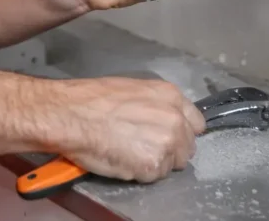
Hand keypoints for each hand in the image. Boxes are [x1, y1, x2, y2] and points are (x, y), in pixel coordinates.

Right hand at [55, 76, 205, 182]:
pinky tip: (122, 160)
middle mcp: (175, 119)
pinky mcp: (153, 165)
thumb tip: (159, 119)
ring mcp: (166, 144)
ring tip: (128, 152)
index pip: (195, 123)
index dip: (180, 132)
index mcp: (170, 96)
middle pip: (187, 147)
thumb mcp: (133, 90)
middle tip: (142, 147)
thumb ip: (155, 105)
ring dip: (154, 163)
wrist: (72, 115)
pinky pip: (153, 177)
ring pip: (171, 165)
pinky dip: (139, 173)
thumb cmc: (93, 100)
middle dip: (169, 151)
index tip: (168, 136)